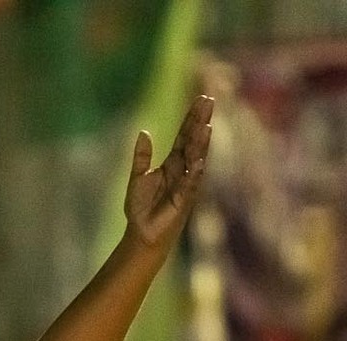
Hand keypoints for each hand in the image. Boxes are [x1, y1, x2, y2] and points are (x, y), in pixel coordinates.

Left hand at [123, 92, 213, 250]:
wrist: (141, 235)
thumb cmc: (141, 209)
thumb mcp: (138, 177)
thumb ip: (142, 156)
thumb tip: (144, 132)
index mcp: (172, 164)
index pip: (185, 136)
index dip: (192, 118)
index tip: (201, 99)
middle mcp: (183, 171)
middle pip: (194, 142)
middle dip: (201, 122)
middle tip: (209, 100)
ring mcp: (185, 185)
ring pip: (196, 159)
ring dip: (201, 142)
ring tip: (206, 124)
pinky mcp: (183, 201)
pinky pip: (191, 183)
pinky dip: (194, 171)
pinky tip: (199, 158)